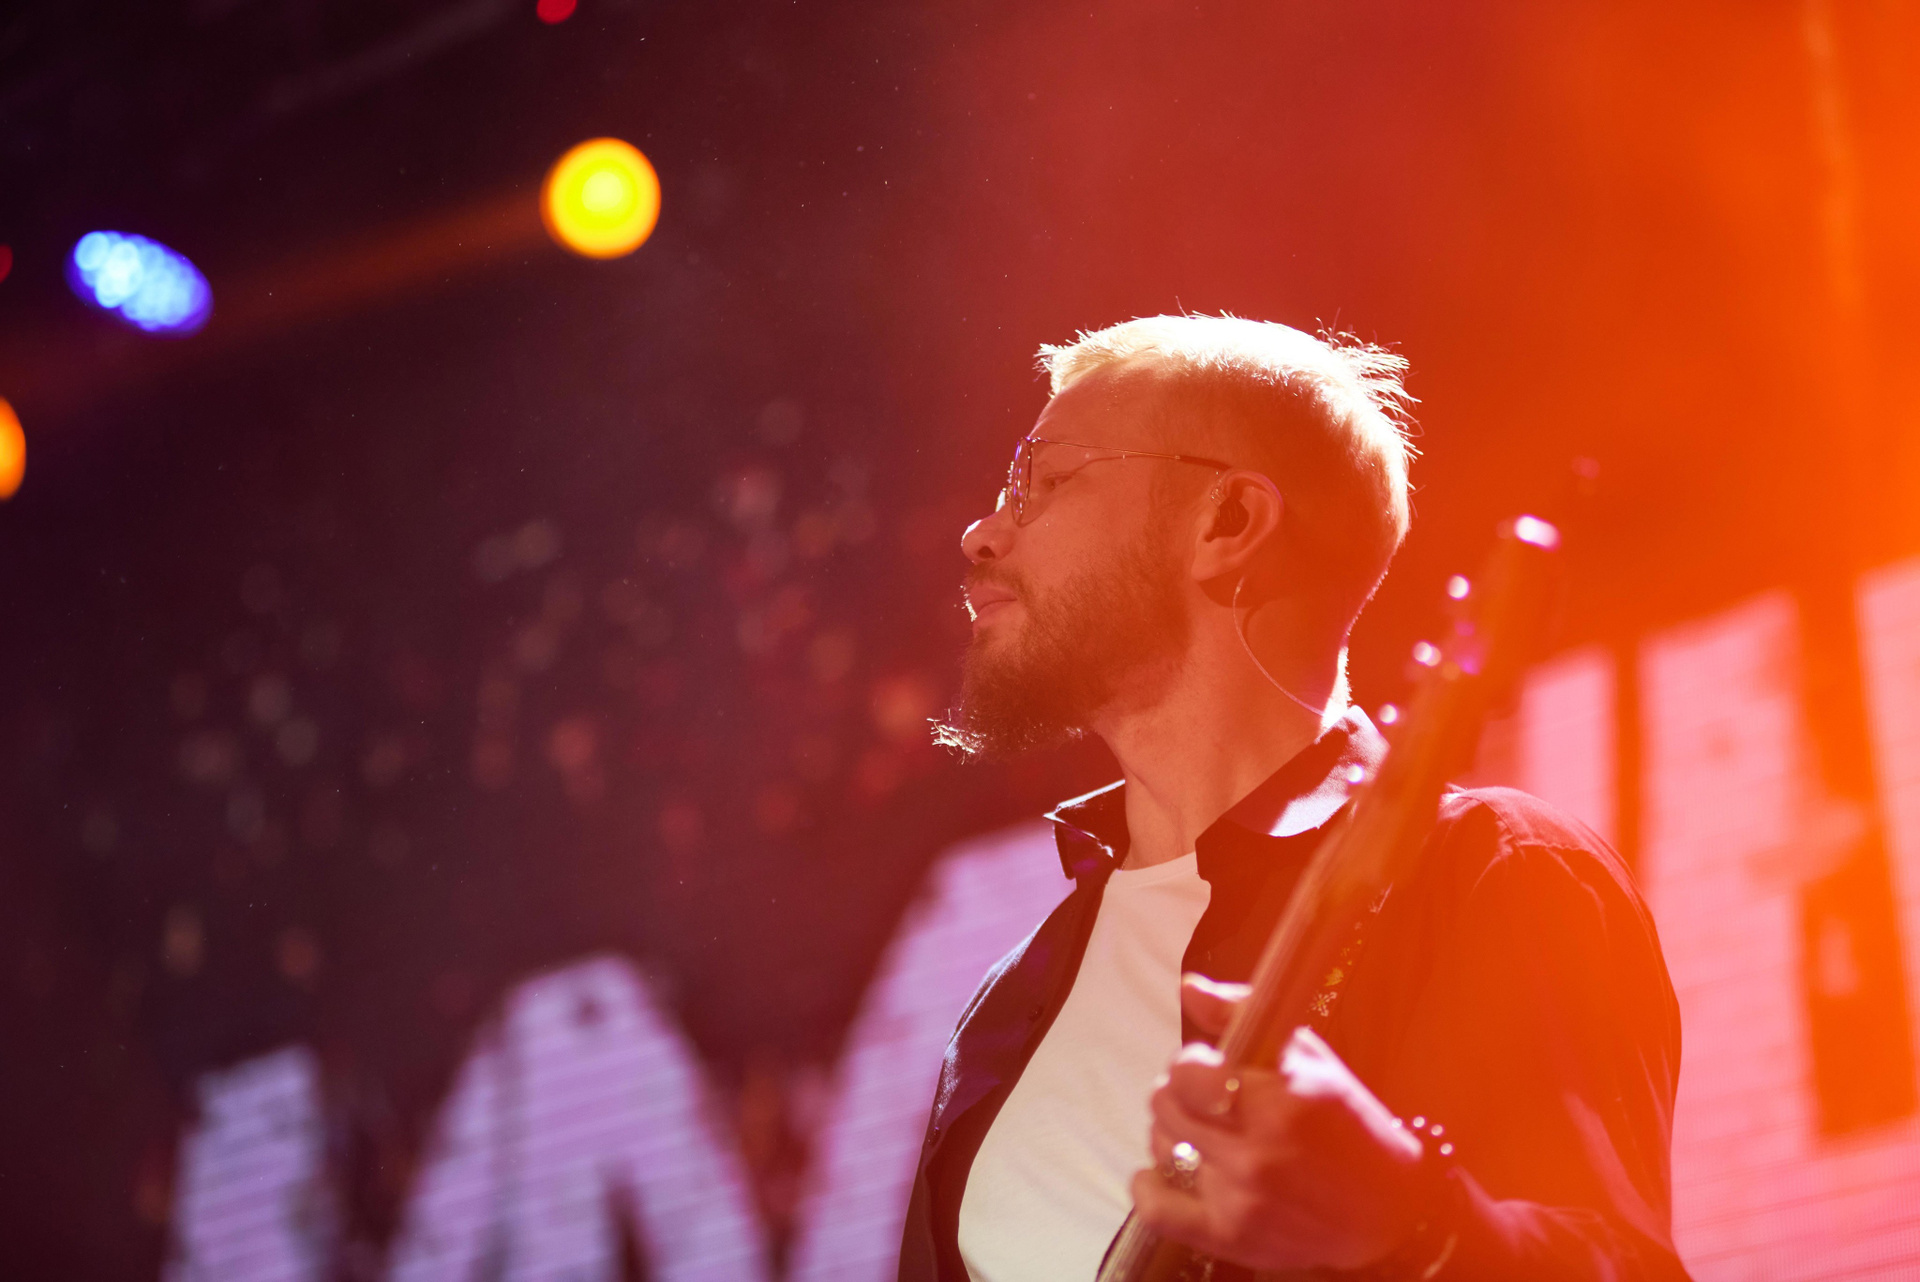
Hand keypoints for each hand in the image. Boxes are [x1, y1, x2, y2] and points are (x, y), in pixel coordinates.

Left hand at [1130, 974, 1425, 1271]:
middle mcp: (1257, 1151)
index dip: (1190, 1063)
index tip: (1206, 1066)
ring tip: (1201, 1134)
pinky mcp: (1230, 1236)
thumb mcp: (1311, 1059)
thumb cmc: (1350, 1128)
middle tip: (1203, 1100)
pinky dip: (1150, 1186)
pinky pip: (1156, 1209)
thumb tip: (1189, 988)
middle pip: (1166, 1105)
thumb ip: (1242, 1015)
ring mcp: (1240, 1198)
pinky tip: (1165, 1173)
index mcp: (1281, 1101)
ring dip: (1173, 1134)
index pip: (1188, 1070)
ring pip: (1161, 1147)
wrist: (1388, 1211)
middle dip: (1180, 1094)